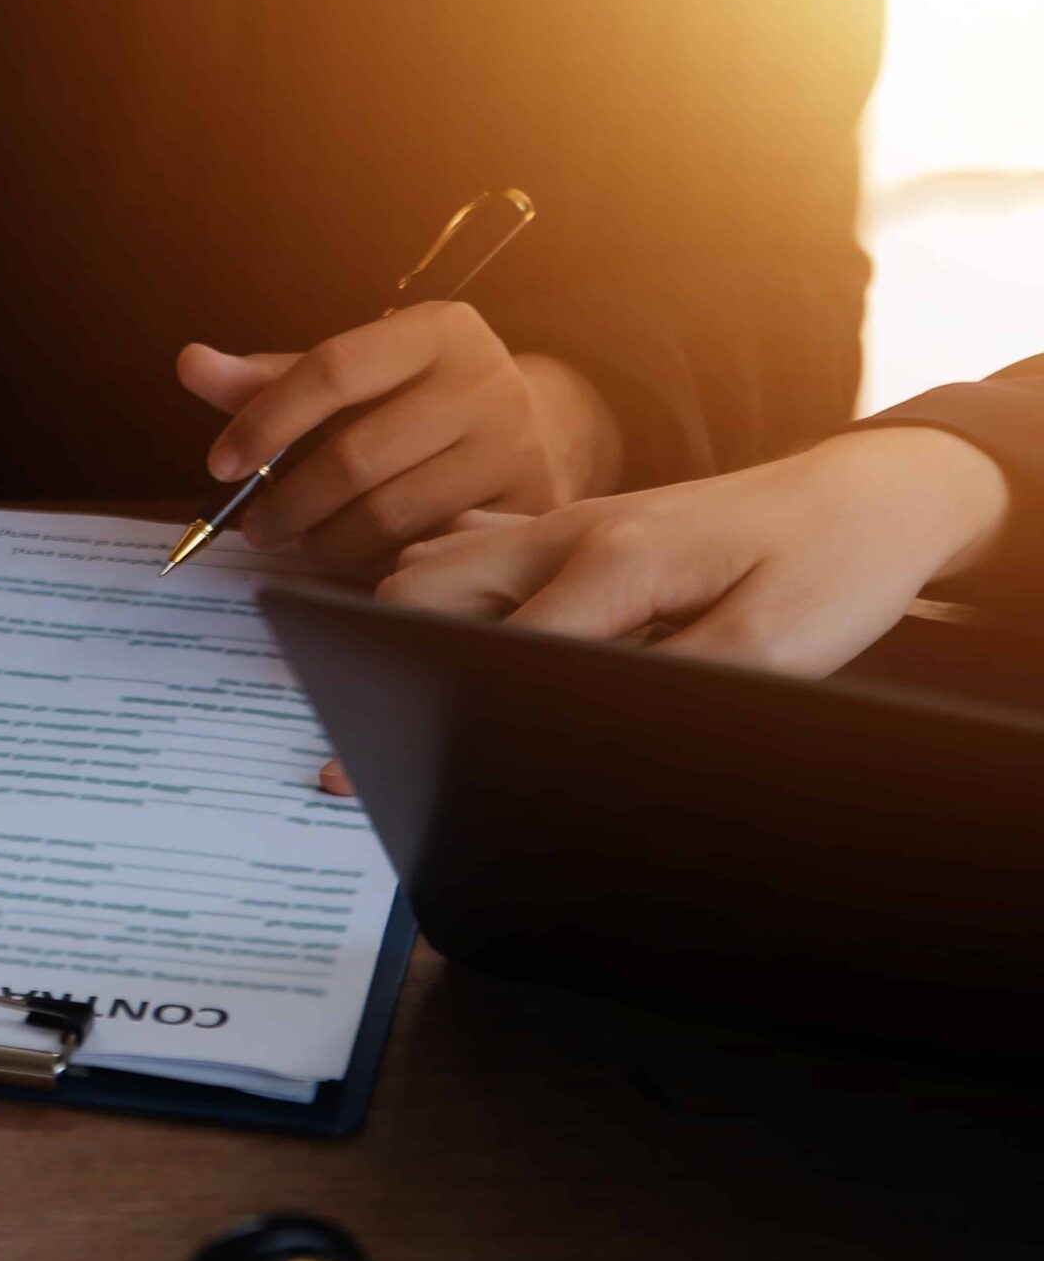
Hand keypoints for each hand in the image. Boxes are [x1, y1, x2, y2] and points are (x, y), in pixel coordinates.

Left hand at [176, 302, 624, 567]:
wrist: (535, 426)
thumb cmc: (416, 398)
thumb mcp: (355, 375)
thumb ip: (270, 378)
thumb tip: (191, 364)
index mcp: (436, 330)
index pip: (332, 369)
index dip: (267, 421)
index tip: (220, 464)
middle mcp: (484, 378)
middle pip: (356, 456)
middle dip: (289, 502)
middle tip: (256, 527)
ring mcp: (513, 444)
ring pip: (389, 514)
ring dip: (325, 541)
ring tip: (301, 541)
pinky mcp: (528, 506)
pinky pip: (426, 551)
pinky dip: (375, 562)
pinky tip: (355, 555)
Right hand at [376, 428, 1011, 675]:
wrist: (870, 496)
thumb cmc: (833, 565)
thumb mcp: (776, 646)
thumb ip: (671, 684)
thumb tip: (578, 731)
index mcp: (614, 559)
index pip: (492, 648)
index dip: (447, 715)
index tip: (406, 764)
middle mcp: (568, 532)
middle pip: (419, 589)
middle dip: (391, 656)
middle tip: (397, 723)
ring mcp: (563, 524)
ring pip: (435, 564)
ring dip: (415, 620)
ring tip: (434, 686)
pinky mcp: (574, 529)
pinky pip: (473, 549)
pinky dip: (450, 591)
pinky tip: (477, 636)